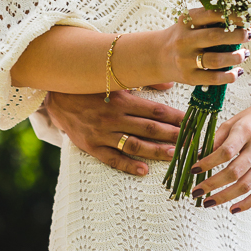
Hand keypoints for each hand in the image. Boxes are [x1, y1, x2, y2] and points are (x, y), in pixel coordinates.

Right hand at [45, 89, 182, 176]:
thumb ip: (144, 82)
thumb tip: (170, 83)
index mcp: (122, 99)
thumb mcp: (114, 79)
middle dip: (173, 136)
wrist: (57, 98)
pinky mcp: (92, 146)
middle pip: (149, 128)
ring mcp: (102, 133)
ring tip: (174, 156)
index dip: (176, 117)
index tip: (193, 123)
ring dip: (155, 151)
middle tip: (192, 143)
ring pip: (134, 145)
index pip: (156, 110)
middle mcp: (114, 117)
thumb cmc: (90, 87)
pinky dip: (128, 166)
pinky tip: (143, 171)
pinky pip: (112, 159)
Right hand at [119, 6, 248, 87]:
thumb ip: (211, 19)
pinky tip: (237, 72)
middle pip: (215, 37)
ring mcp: (186, 60)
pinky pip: (213, 78)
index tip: (245, 18)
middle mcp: (184, 40)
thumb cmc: (182, 37)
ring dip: (236, 57)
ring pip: (216, 59)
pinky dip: (229, 76)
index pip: (211, 14)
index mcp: (186, 22)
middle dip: (236, 36)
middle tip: (248, 35)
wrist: (157, 56)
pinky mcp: (189, 77)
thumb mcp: (190, 23)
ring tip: (244, 54)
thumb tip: (243, 22)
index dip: (231, 16)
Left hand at [191, 93, 250, 212]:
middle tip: (195, 191)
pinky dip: (246, 204)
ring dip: (224, 197)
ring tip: (207, 202)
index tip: (193, 169)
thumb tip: (199, 154)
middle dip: (211, 184)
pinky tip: (232, 209)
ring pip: (245, 186)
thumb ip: (217, 137)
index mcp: (246, 132)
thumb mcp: (235, 120)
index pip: (225, 152)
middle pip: (233, 172)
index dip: (208, 162)